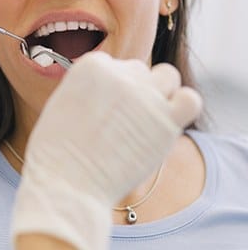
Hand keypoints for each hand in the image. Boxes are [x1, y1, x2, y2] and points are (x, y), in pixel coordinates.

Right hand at [12, 52, 201, 249]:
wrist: (67, 184)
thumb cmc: (58, 151)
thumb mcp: (63, 101)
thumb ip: (90, 87)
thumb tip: (111, 88)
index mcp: (93, 65)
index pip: (114, 65)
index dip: (110, 88)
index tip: (104, 108)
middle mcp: (121, 74)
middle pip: (139, 71)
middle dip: (133, 91)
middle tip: (122, 121)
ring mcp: (146, 96)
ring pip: (168, 76)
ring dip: (161, 91)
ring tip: (148, 117)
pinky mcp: (167, 121)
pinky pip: (190, 100)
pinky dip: (183, 105)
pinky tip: (168, 121)